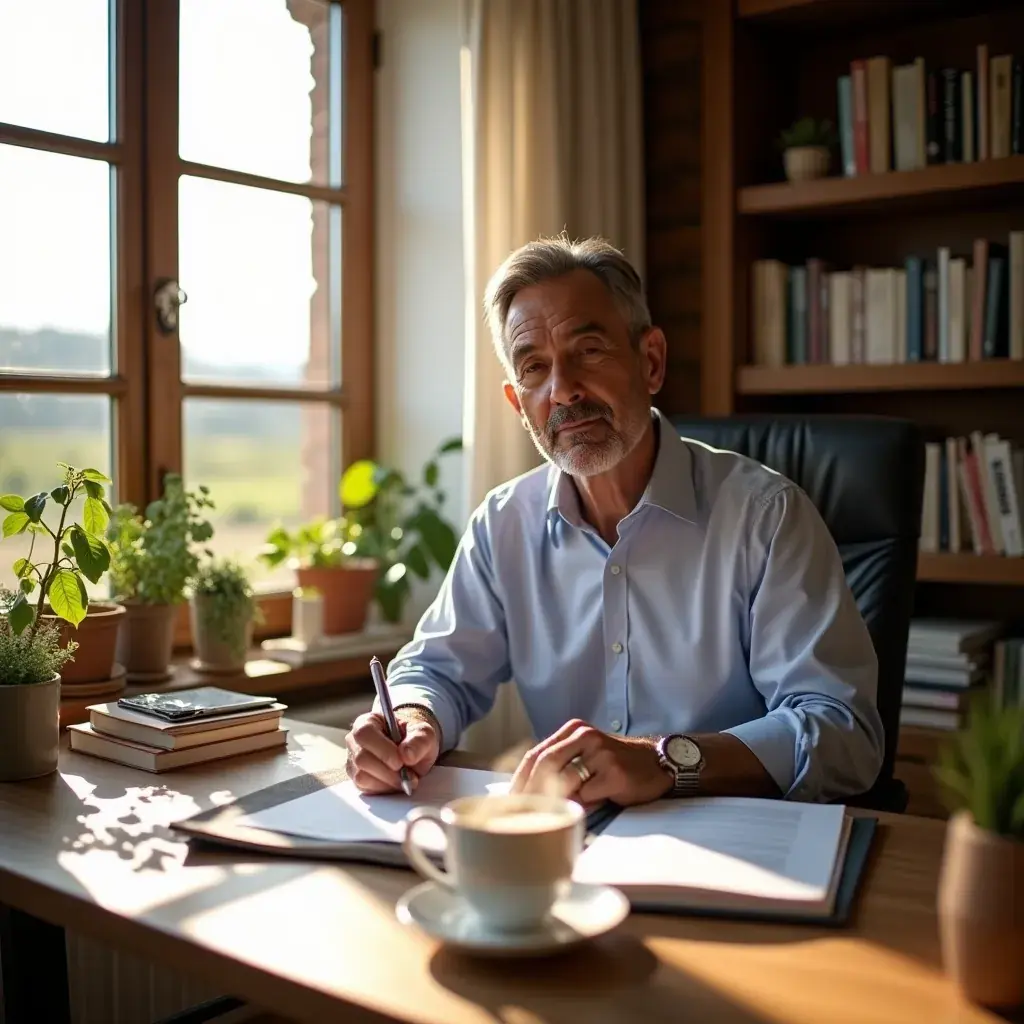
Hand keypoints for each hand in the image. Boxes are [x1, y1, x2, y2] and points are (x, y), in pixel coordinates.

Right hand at [345, 709, 440, 793]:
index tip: (401, 762)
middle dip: (388, 771)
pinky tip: (396, 782)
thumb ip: (419, 741)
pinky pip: (365, 788)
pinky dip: (384, 789)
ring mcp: (353, 760)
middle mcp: (355, 741)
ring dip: (387, 782)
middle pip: (361, 758)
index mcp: (368, 722)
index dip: (382, 750)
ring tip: (405, 778)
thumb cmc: (413, 738)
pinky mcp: (357, 778)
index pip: (365, 733)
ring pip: (362, 776)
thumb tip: (406, 754)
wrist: (412, 751)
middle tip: (408, 775)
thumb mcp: (424, 734)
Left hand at [510, 719, 671, 806]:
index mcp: (573, 731)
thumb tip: (527, 795)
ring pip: (565, 780)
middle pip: (545, 763)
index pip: (536, 753)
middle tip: (521, 813)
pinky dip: (583, 805)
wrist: (655, 763)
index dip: (520, 778)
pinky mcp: (614, 773)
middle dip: (530, 791)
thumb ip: (560, 766)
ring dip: (558, 800)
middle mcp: (585, 737)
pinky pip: (587, 795)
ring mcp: (601, 753)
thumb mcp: (585, 755)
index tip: (509, 800)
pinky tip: (589, 808)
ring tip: (552, 814)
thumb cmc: (614, 764)